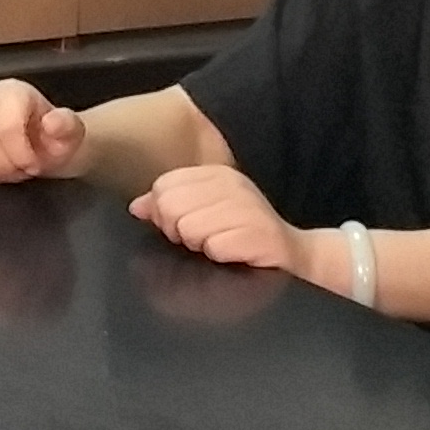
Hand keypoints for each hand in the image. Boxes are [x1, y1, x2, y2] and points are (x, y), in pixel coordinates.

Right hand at [0, 80, 85, 184]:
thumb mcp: (71, 136)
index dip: (20, 154)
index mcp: (13, 92)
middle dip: (0, 165)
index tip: (33, 165)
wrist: (43, 146)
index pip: (6, 126)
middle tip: (16, 170)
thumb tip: (54, 122)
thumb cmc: (54, 141)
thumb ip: (67, 127)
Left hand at [132, 165, 317, 283]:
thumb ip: (169, 205)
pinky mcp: (259, 232)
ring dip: (201, 246)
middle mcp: (232, 184)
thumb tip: (136, 207)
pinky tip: (234, 253)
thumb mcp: (205, 211)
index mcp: (216, 174)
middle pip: (171, 207)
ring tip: (220, 244)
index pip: (164, 186)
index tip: (182, 224)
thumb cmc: (243, 231)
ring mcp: (247, 207)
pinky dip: (220, 256)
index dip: (164, 212)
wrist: (293, 252)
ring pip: (190, 229)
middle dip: (179, 231)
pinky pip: (215, 248)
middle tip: (201, 238)